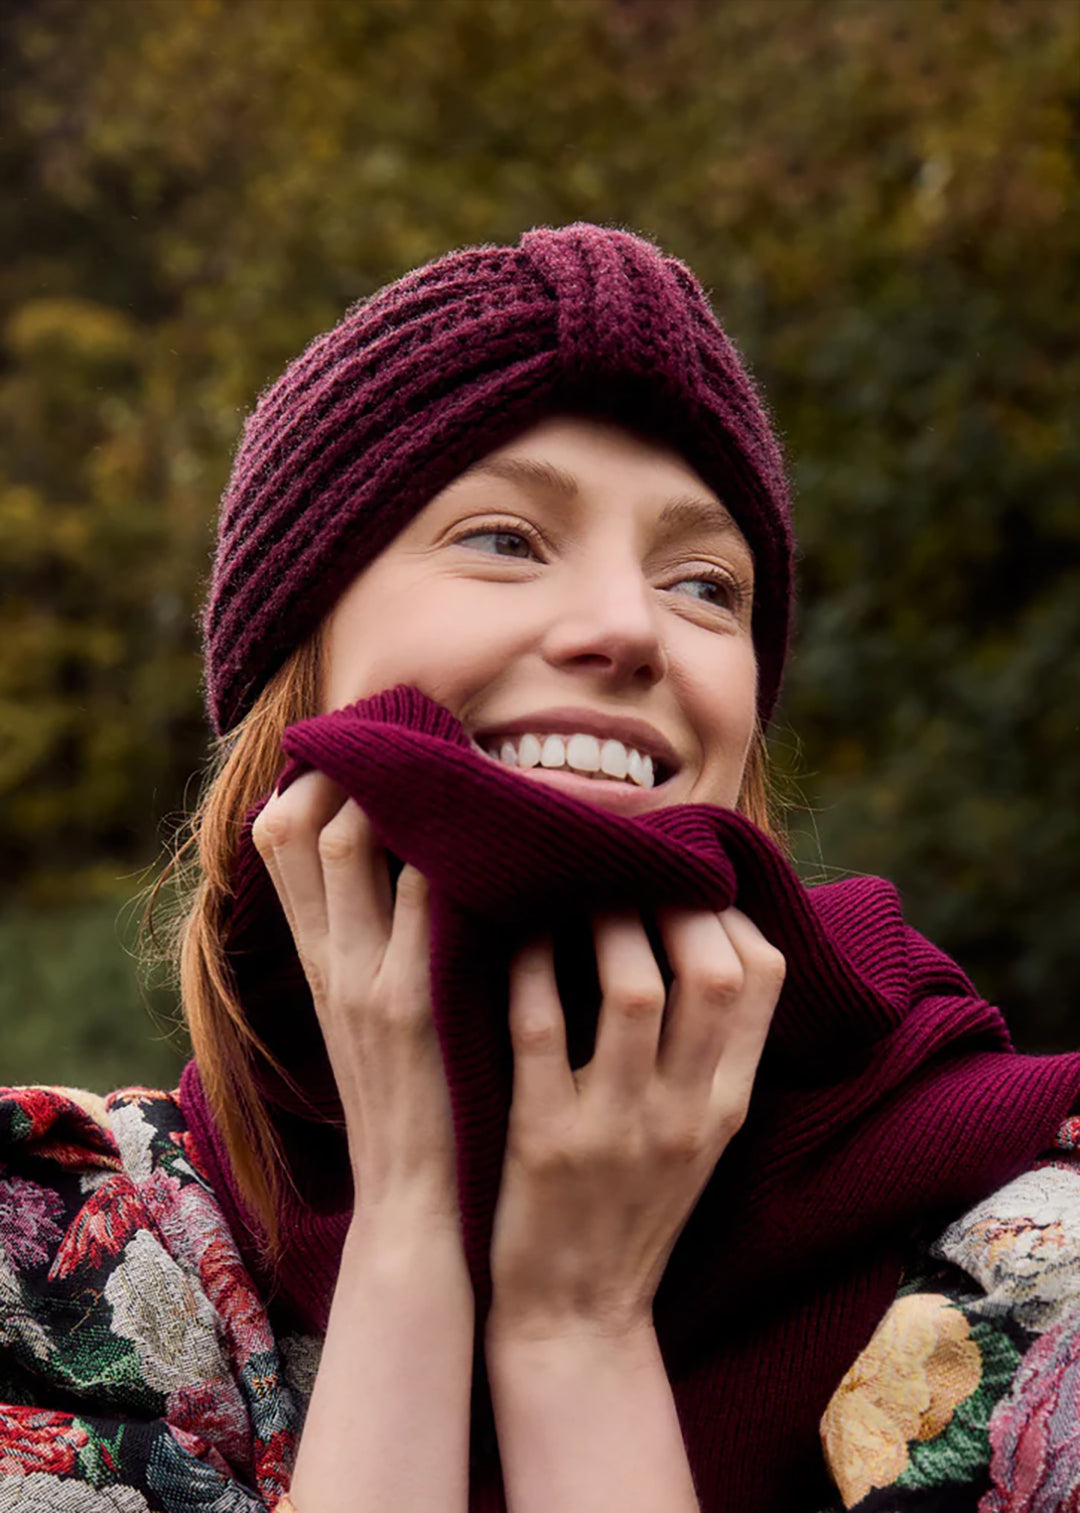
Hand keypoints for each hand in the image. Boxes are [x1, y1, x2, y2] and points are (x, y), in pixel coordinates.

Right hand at [252, 771, 460, 1237]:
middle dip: (346, 767)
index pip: (276, 842)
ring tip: (457, 762)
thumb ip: (382, 951)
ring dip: (401, 792)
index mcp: (319, 966)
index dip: (309, 781)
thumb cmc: (417, 1109)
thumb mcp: (376, 1023)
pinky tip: (504, 828)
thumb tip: (420, 871)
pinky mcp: (412, 1009)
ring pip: (348, 845)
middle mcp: (327, 965)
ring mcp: (363, 982)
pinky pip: (424, 897)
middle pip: (296, 828)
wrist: (416, 1209)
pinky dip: (456, 852)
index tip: (364, 747)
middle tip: (412, 735)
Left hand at [487, 905, 783, 1341]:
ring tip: (575, 885)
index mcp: (727, 1104)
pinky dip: (528, 967)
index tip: (686, 878)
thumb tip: (705, 936)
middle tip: (628, 866)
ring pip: (630, 990)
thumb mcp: (700, 1134)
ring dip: (604, 921)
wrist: (577, 1319)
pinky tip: (514, 933)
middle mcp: (685, 1113)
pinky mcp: (544, 1141)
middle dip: (673, 902)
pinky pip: (538, 1030)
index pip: (763, 980)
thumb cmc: (635, 1207)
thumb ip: (711, 1050)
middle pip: (711, 973)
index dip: (727, 911)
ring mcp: (616, 1129)